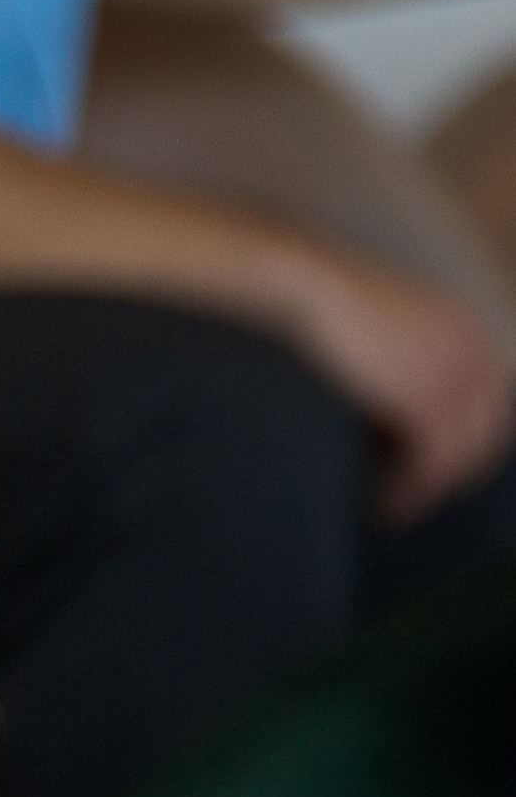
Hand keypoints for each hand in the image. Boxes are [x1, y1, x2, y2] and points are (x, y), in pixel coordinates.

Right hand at [288, 250, 515, 522]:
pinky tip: (383, 503)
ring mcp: (453, 372)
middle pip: (484, 438)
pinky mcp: (425, 396)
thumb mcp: (390, 336)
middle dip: (449, 479)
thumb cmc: (328, 314)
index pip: (490, 410)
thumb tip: (402, 431)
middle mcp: (473, 350)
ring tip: (390, 509)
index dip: (463, 453)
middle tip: (411, 505)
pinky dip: (409, 490)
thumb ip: (410, 370)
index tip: (429, 480)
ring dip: (425, 491)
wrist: (305, 287)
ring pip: (458, 457)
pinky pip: (431, 461)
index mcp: (469, 331)